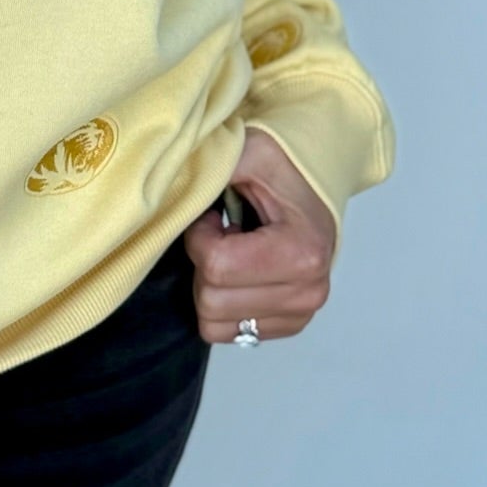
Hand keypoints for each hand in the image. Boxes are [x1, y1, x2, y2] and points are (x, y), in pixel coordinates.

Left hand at [182, 127, 335, 344]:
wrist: (315, 188)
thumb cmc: (282, 169)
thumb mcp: (249, 153)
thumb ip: (215, 165)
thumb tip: (171, 181)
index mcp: (301, 252)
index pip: (217, 266)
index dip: (199, 237)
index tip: (212, 217)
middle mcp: (306, 293)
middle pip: (211, 300)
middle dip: (203, 263)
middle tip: (221, 234)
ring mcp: (300, 315)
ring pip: (214, 323)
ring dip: (211, 286)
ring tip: (231, 252)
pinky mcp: (289, 326)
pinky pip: (228, 334)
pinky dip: (222, 305)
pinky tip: (239, 273)